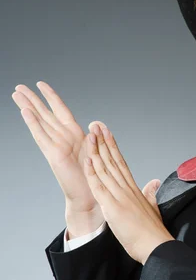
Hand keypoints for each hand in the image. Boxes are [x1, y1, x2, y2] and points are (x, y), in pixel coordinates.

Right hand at [12, 81, 104, 235]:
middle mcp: (63, 137)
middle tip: (18, 86)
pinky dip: (33, 123)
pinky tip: (25, 112)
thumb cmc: (94, 175)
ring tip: (16, 94)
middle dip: (32, 99)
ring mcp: (57, 144)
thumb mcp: (96, 151)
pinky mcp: (54, 154)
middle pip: (45, 112)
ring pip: (40, 120)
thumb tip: (94, 124)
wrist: (91, 195)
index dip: (51, 96)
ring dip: (28, 106)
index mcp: (75, 134)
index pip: (60, 110)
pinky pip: (41, 135)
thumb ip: (93, 136)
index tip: (40, 84)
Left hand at [83, 123, 173, 263]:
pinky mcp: (113, 207)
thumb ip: (150, 193)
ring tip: (89, 136)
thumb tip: (154, 183)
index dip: (113, 146)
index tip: (107, 133)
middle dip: (103, 142)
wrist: (156, 245)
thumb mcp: (152, 207)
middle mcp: (127, 188)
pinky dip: (93, 174)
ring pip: (105, 169)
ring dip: (96, 152)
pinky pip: (100, 187)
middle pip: (112, 160)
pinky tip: (88, 162)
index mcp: (134, 188)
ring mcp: (120, 196)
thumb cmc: (152, 231)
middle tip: (96, 126)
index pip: (121, 162)